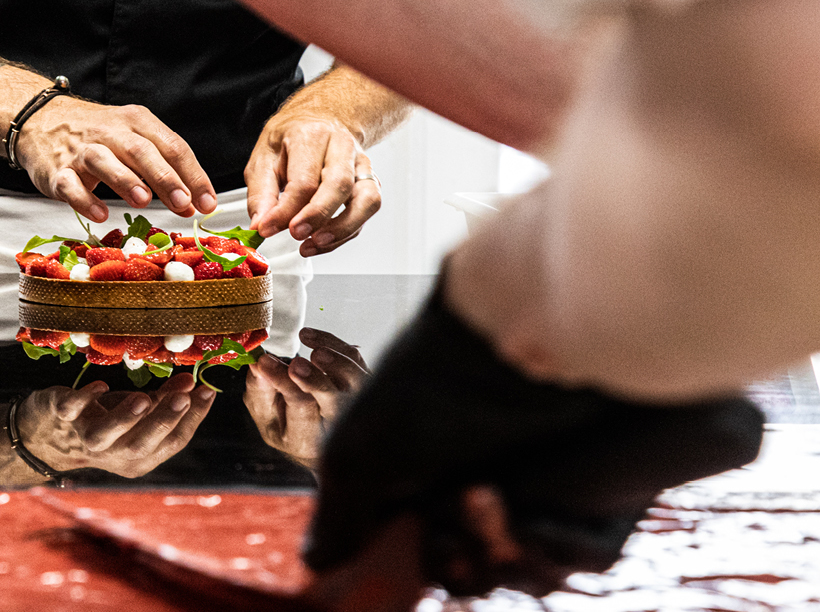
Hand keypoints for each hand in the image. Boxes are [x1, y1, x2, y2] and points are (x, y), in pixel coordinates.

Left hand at [13, 373, 215, 478]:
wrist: (45, 434)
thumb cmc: (100, 419)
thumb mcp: (137, 411)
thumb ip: (165, 398)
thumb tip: (194, 381)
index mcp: (139, 457)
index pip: (172, 442)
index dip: (192, 418)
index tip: (208, 390)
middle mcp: (113, 454)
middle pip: (142, 444)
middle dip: (164, 420)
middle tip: (185, 396)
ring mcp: (84, 438)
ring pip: (105, 436)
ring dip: (125, 418)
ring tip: (144, 398)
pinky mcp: (60, 416)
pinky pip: (71, 411)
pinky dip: (84, 399)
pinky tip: (100, 386)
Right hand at [14, 96, 217, 221]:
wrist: (42, 121)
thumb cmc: (98, 136)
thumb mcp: (133, 139)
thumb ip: (162, 168)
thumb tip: (192, 202)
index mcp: (136, 122)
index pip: (171, 146)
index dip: (193, 175)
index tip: (208, 202)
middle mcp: (110, 133)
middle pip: (141, 151)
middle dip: (165, 178)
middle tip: (184, 203)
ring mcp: (81, 151)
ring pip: (104, 161)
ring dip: (125, 180)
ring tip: (144, 201)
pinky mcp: (57, 171)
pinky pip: (70, 184)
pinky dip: (85, 200)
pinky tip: (101, 214)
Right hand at [244, 328, 368, 467]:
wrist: (317, 430)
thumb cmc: (288, 423)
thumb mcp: (266, 415)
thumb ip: (259, 391)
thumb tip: (257, 363)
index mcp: (308, 438)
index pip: (300, 408)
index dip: (282, 383)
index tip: (264, 362)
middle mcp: (337, 424)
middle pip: (335, 403)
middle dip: (315, 380)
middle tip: (296, 364)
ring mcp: (357, 404)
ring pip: (355, 381)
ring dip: (336, 362)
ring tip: (314, 351)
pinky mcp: (365, 384)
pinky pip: (355, 360)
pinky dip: (335, 344)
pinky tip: (309, 338)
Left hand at [245, 114, 380, 255]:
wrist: (319, 120)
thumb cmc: (290, 140)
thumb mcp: (263, 158)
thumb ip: (261, 194)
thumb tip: (261, 224)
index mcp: (310, 136)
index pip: (303, 179)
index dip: (285, 211)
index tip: (267, 228)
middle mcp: (341, 146)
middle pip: (338, 185)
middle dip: (317, 216)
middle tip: (295, 234)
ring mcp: (360, 164)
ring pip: (366, 199)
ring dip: (342, 228)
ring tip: (314, 243)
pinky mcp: (370, 181)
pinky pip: (367, 210)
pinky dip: (347, 231)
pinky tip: (324, 240)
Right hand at [303, 276, 763, 602]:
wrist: (517, 338)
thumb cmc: (427, 387)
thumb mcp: (358, 452)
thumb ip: (338, 513)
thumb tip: (312, 566)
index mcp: (430, 480)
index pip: (420, 549)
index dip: (411, 565)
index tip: (408, 558)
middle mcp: (487, 489)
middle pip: (472, 571)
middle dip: (458, 570)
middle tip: (453, 549)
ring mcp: (546, 496)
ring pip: (526, 574)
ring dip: (503, 558)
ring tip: (486, 501)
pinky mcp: (600, 498)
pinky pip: (583, 557)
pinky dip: (553, 547)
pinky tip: (528, 515)